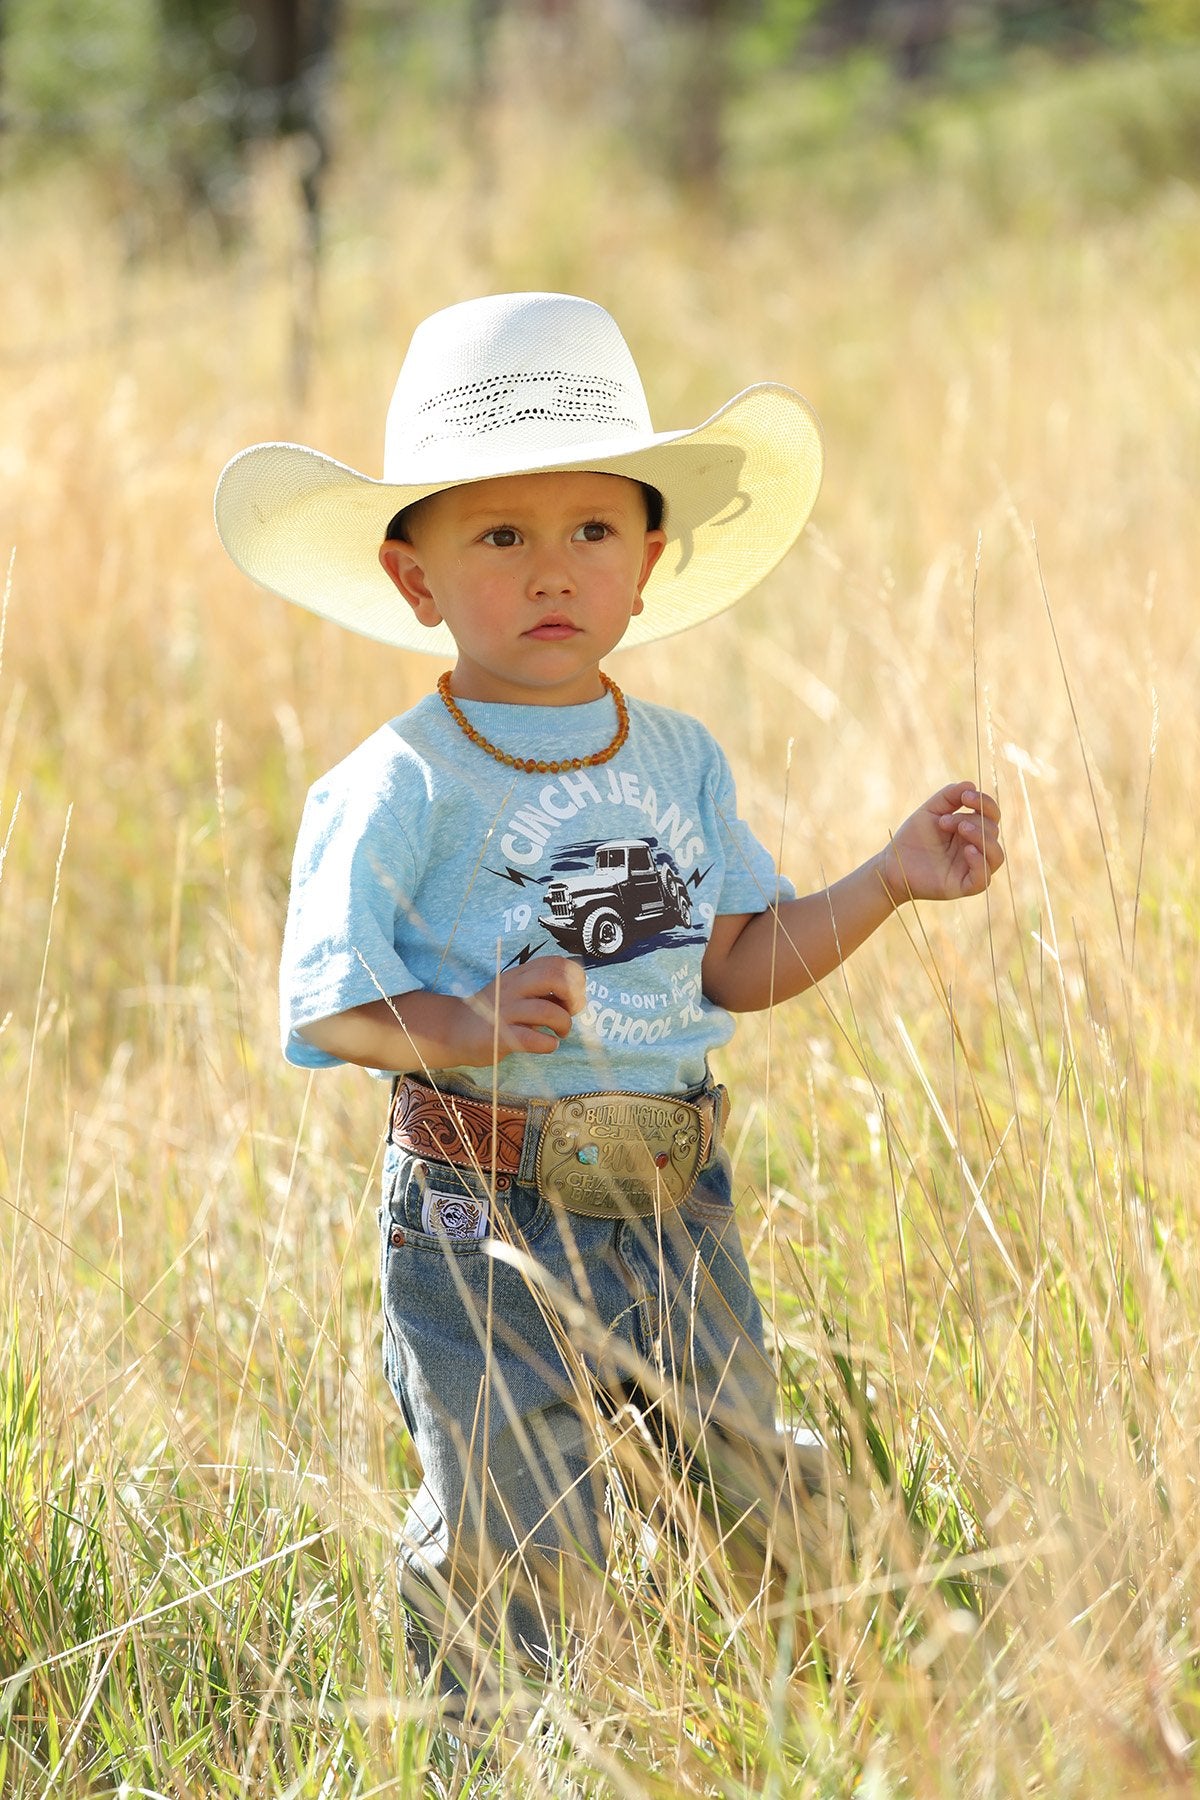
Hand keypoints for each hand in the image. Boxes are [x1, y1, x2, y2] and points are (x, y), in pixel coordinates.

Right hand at [458, 955, 586, 1062]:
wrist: (456, 1030)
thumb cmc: (496, 1012)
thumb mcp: (519, 991)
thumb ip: (545, 990)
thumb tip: (578, 995)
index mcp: (521, 974)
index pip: (557, 963)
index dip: (575, 978)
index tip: (573, 996)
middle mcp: (513, 987)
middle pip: (554, 977)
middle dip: (573, 996)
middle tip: (571, 1011)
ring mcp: (505, 1011)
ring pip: (547, 1011)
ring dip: (563, 1024)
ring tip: (560, 1032)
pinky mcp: (499, 1036)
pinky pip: (532, 1039)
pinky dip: (548, 1044)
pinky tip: (549, 1044)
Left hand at [880, 782, 1003, 904]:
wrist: (893, 862)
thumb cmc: (913, 837)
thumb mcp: (931, 810)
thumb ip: (950, 796)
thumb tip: (972, 784)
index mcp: (971, 830)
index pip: (992, 815)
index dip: (985, 803)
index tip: (966, 796)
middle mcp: (975, 848)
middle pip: (992, 831)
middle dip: (971, 820)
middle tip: (944, 822)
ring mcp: (971, 868)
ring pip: (996, 855)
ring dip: (982, 838)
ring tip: (960, 828)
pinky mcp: (964, 886)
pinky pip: (984, 878)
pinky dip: (980, 862)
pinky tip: (967, 850)